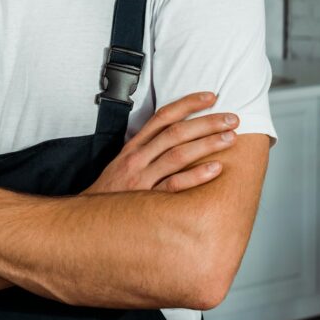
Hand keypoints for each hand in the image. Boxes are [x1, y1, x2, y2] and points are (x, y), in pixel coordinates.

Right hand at [83, 91, 237, 193]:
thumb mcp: (122, 166)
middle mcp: (138, 158)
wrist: (88, 223)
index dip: (188, 103)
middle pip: (176, 132)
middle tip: (232, 118)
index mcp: (134, 147)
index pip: (163, 117)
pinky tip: (215, 169)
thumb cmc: (109, 195)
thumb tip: (174, 140)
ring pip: (178, 154)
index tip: (211, 96)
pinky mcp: (146, 200)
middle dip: (207, 122)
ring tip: (230, 138)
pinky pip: (174, 185)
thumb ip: (146, 152)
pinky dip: (196, 176)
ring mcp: (142, 178)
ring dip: (207, 143)